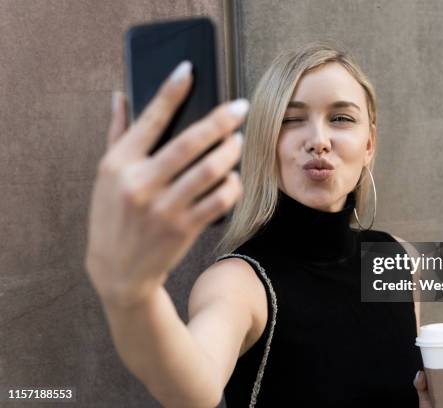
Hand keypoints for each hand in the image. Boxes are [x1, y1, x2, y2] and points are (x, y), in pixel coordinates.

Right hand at [85, 61, 247, 307]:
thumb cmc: (112, 216)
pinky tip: (234, 177)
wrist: (118, 272)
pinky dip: (231, 185)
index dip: (171, 92)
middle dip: (220, 121)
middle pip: (189, 143)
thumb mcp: (106, 176)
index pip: (148, 119)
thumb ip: (117, 134)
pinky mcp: (183, 229)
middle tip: (240, 107)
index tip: (189, 69)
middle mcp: (140, 184)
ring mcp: (163, 208)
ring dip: (230, 152)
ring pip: (210, 170)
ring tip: (238, 142)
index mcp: (118, 165)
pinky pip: (218, 200)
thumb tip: (120, 94)